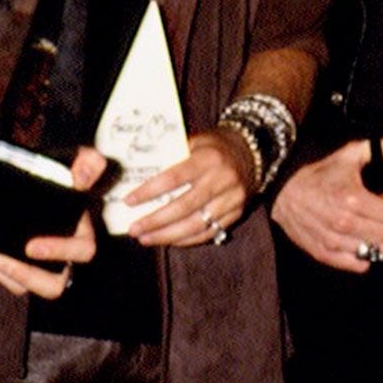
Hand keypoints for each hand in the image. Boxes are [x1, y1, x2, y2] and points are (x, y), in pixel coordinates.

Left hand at [0, 147, 105, 298]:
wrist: (23, 176)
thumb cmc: (51, 174)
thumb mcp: (69, 162)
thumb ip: (85, 162)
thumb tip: (91, 165)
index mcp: (78, 233)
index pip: (81, 252)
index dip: (58, 252)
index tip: (30, 246)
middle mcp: (58, 257)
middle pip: (50, 285)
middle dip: (21, 275)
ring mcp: (32, 265)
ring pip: (16, 283)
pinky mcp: (8, 265)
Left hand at [126, 128, 255, 246]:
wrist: (253, 151)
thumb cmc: (215, 146)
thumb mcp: (195, 142)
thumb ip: (172, 157)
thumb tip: (140, 175)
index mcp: (208, 158)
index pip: (174, 178)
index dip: (149, 191)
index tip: (129, 201)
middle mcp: (222, 180)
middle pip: (184, 206)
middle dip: (155, 220)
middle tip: (134, 229)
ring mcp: (232, 199)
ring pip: (196, 224)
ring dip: (168, 235)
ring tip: (146, 238)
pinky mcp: (237, 214)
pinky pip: (209, 232)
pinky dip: (187, 239)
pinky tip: (169, 240)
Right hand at [272, 138, 382, 272]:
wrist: (282, 188)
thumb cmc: (319, 172)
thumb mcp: (350, 153)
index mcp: (353, 198)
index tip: (382, 199)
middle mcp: (344, 222)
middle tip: (372, 212)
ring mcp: (334, 241)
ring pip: (376, 251)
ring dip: (373, 238)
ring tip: (361, 224)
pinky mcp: (324, 253)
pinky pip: (360, 265)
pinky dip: (361, 255)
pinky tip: (352, 239)